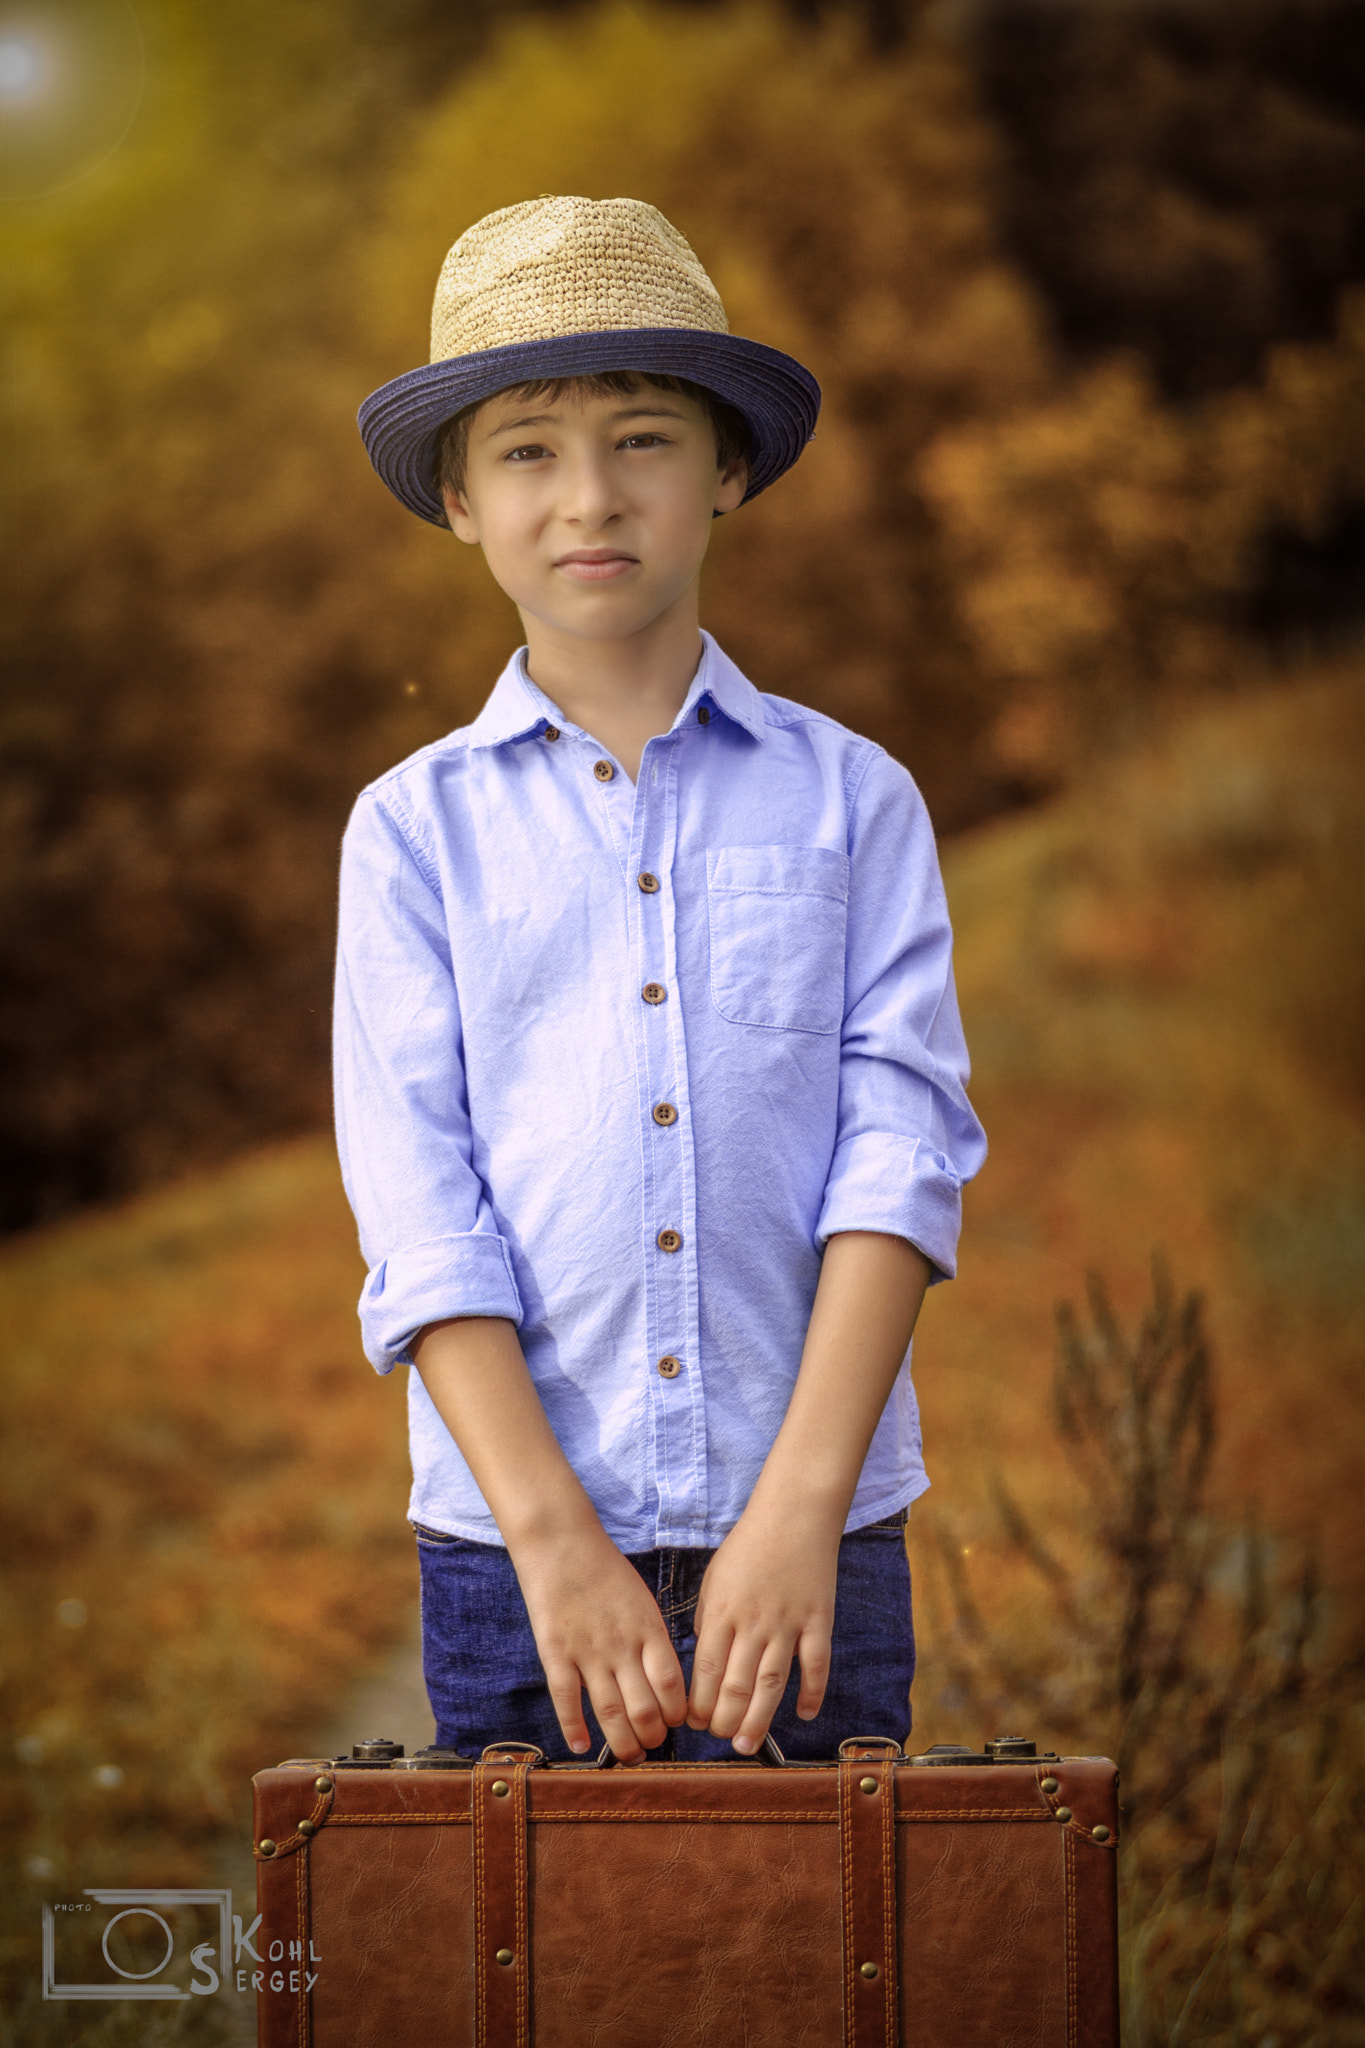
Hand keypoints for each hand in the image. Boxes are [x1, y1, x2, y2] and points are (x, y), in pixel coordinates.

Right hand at [510, 1523, 686, 1760]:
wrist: (562, 1543)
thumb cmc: (606, 1571)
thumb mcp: (643, 1601)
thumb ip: (652, 1640)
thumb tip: (664, 1682)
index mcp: (648, 1630)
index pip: (670, 1685)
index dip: (676, 1713)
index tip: (675, 1723)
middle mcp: (621, 1645)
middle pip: (644, 1707)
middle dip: (653, 1736)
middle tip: (653, 1744)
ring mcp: (586, 1651)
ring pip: (609, 1713)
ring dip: (623, 1742)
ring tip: (630, 1755)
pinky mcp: (554, 1652)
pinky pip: (566, 1699)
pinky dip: (574, 1728)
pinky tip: (582, 1747)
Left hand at [685, 1504, 839, 1752]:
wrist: (794, 1515)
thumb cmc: (748, 1546)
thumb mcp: (715, 1578)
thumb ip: (708, 1620)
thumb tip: (703, 1662)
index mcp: (722, 1611)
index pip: (705, 1669)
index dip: (698, 1702)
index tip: (694, 1722)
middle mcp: (753, 1622)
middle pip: (736, 1684)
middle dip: (724, 1719)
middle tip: (721, 1738)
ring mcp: (788, 1623)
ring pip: (772, 1684)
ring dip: (759, 1719)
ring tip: (748, 1744)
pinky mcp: (818, 1621)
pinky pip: (816, 1665)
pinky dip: (812, 1693)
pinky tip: (805, 1715)